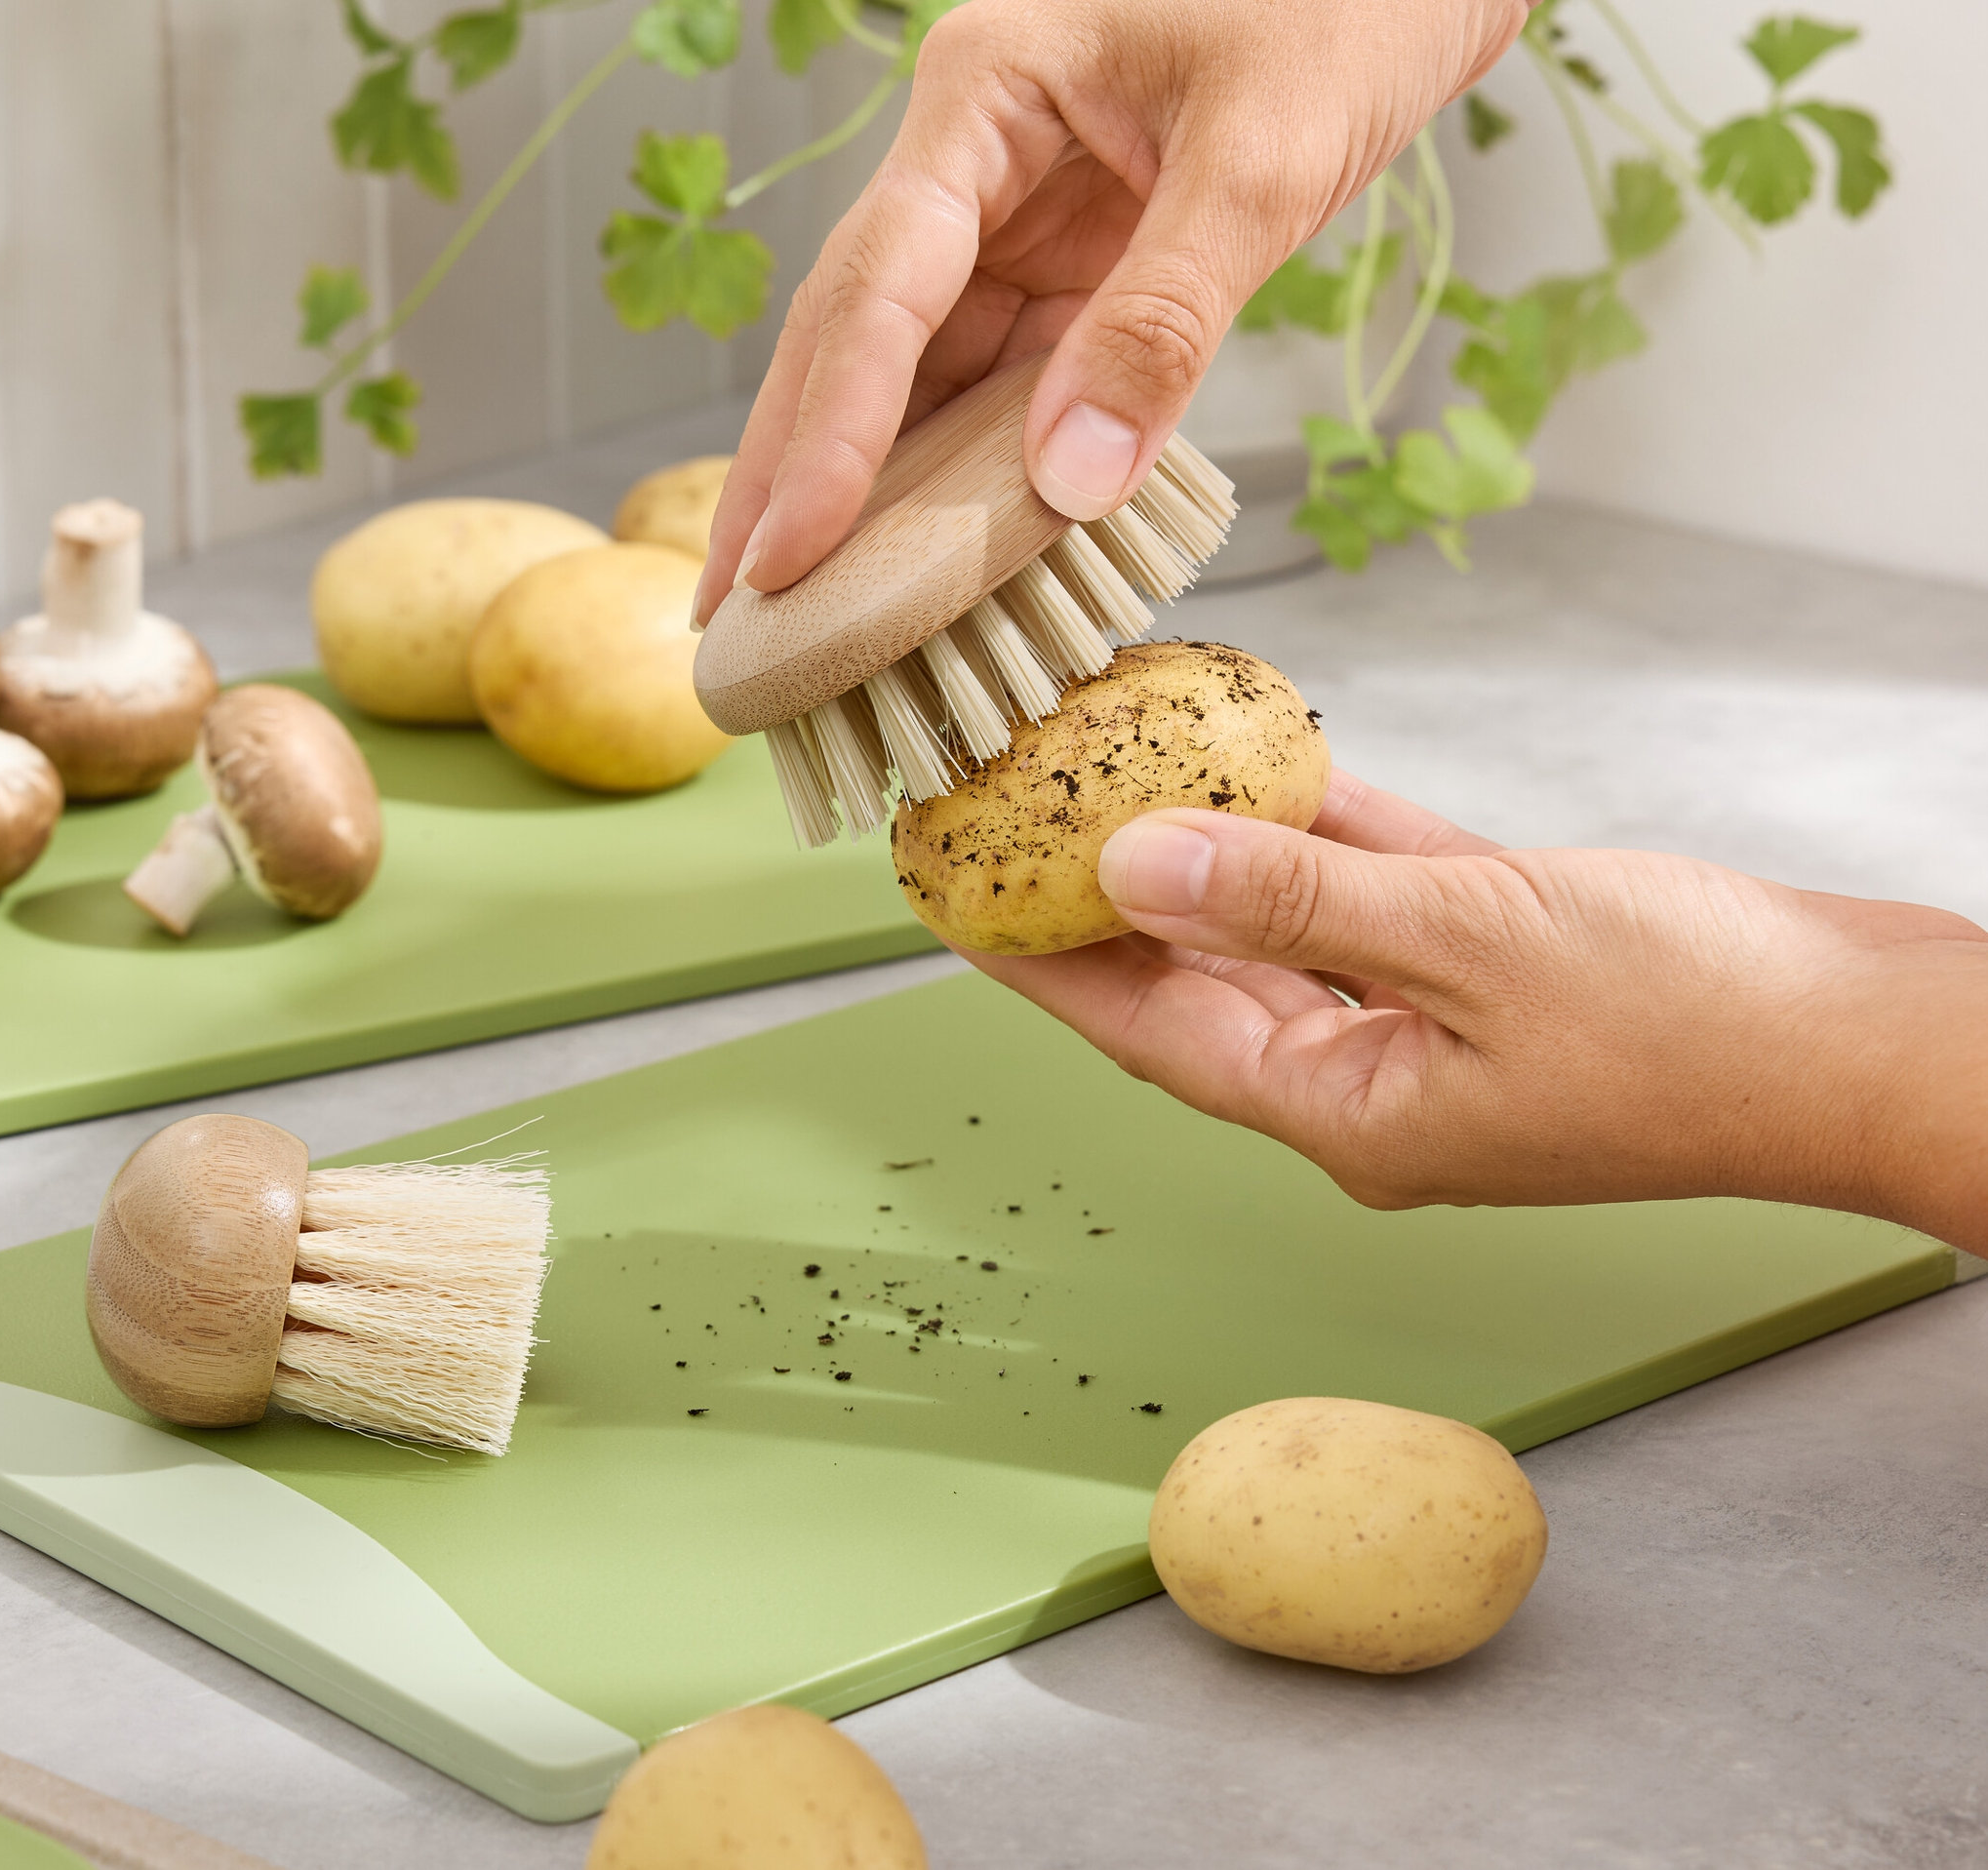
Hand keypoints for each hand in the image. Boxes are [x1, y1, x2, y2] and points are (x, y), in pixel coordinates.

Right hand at [694, 0, 1530, 623]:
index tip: (790, 555)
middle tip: (733, 609)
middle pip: (854, 338)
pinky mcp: (1070, 276)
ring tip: (794, 612)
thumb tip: (1065, 485)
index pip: (879, 285)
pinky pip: (995, 390)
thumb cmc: (1349, 4)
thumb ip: (1163, 321)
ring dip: (860, 494)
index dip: (827, 433)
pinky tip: (917, 562)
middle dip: (791, 476)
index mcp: (985, 93)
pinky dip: (960, 479)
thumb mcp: (1263, 161)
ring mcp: (1015, 223)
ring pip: (912, 377)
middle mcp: (973, 160)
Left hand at [964, 773, 1987, 1253]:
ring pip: (1276, 916)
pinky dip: (1313, 823)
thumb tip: (1131, 867)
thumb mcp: (1474, 943)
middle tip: (1006, 815)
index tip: (952, 896)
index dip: (1038, 961)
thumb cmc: (1703, 1026)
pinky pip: (1367, 882)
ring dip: (1200, 841)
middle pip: (1191, 974)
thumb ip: (1294, 900)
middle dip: (1095, 896)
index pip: (1144, 1029)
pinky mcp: (1490, 955)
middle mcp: (1367, 1075)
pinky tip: (1254, 753)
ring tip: (1104, 765)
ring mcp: (1427, 1017)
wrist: (1873, 1041)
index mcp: (1346, 1111)